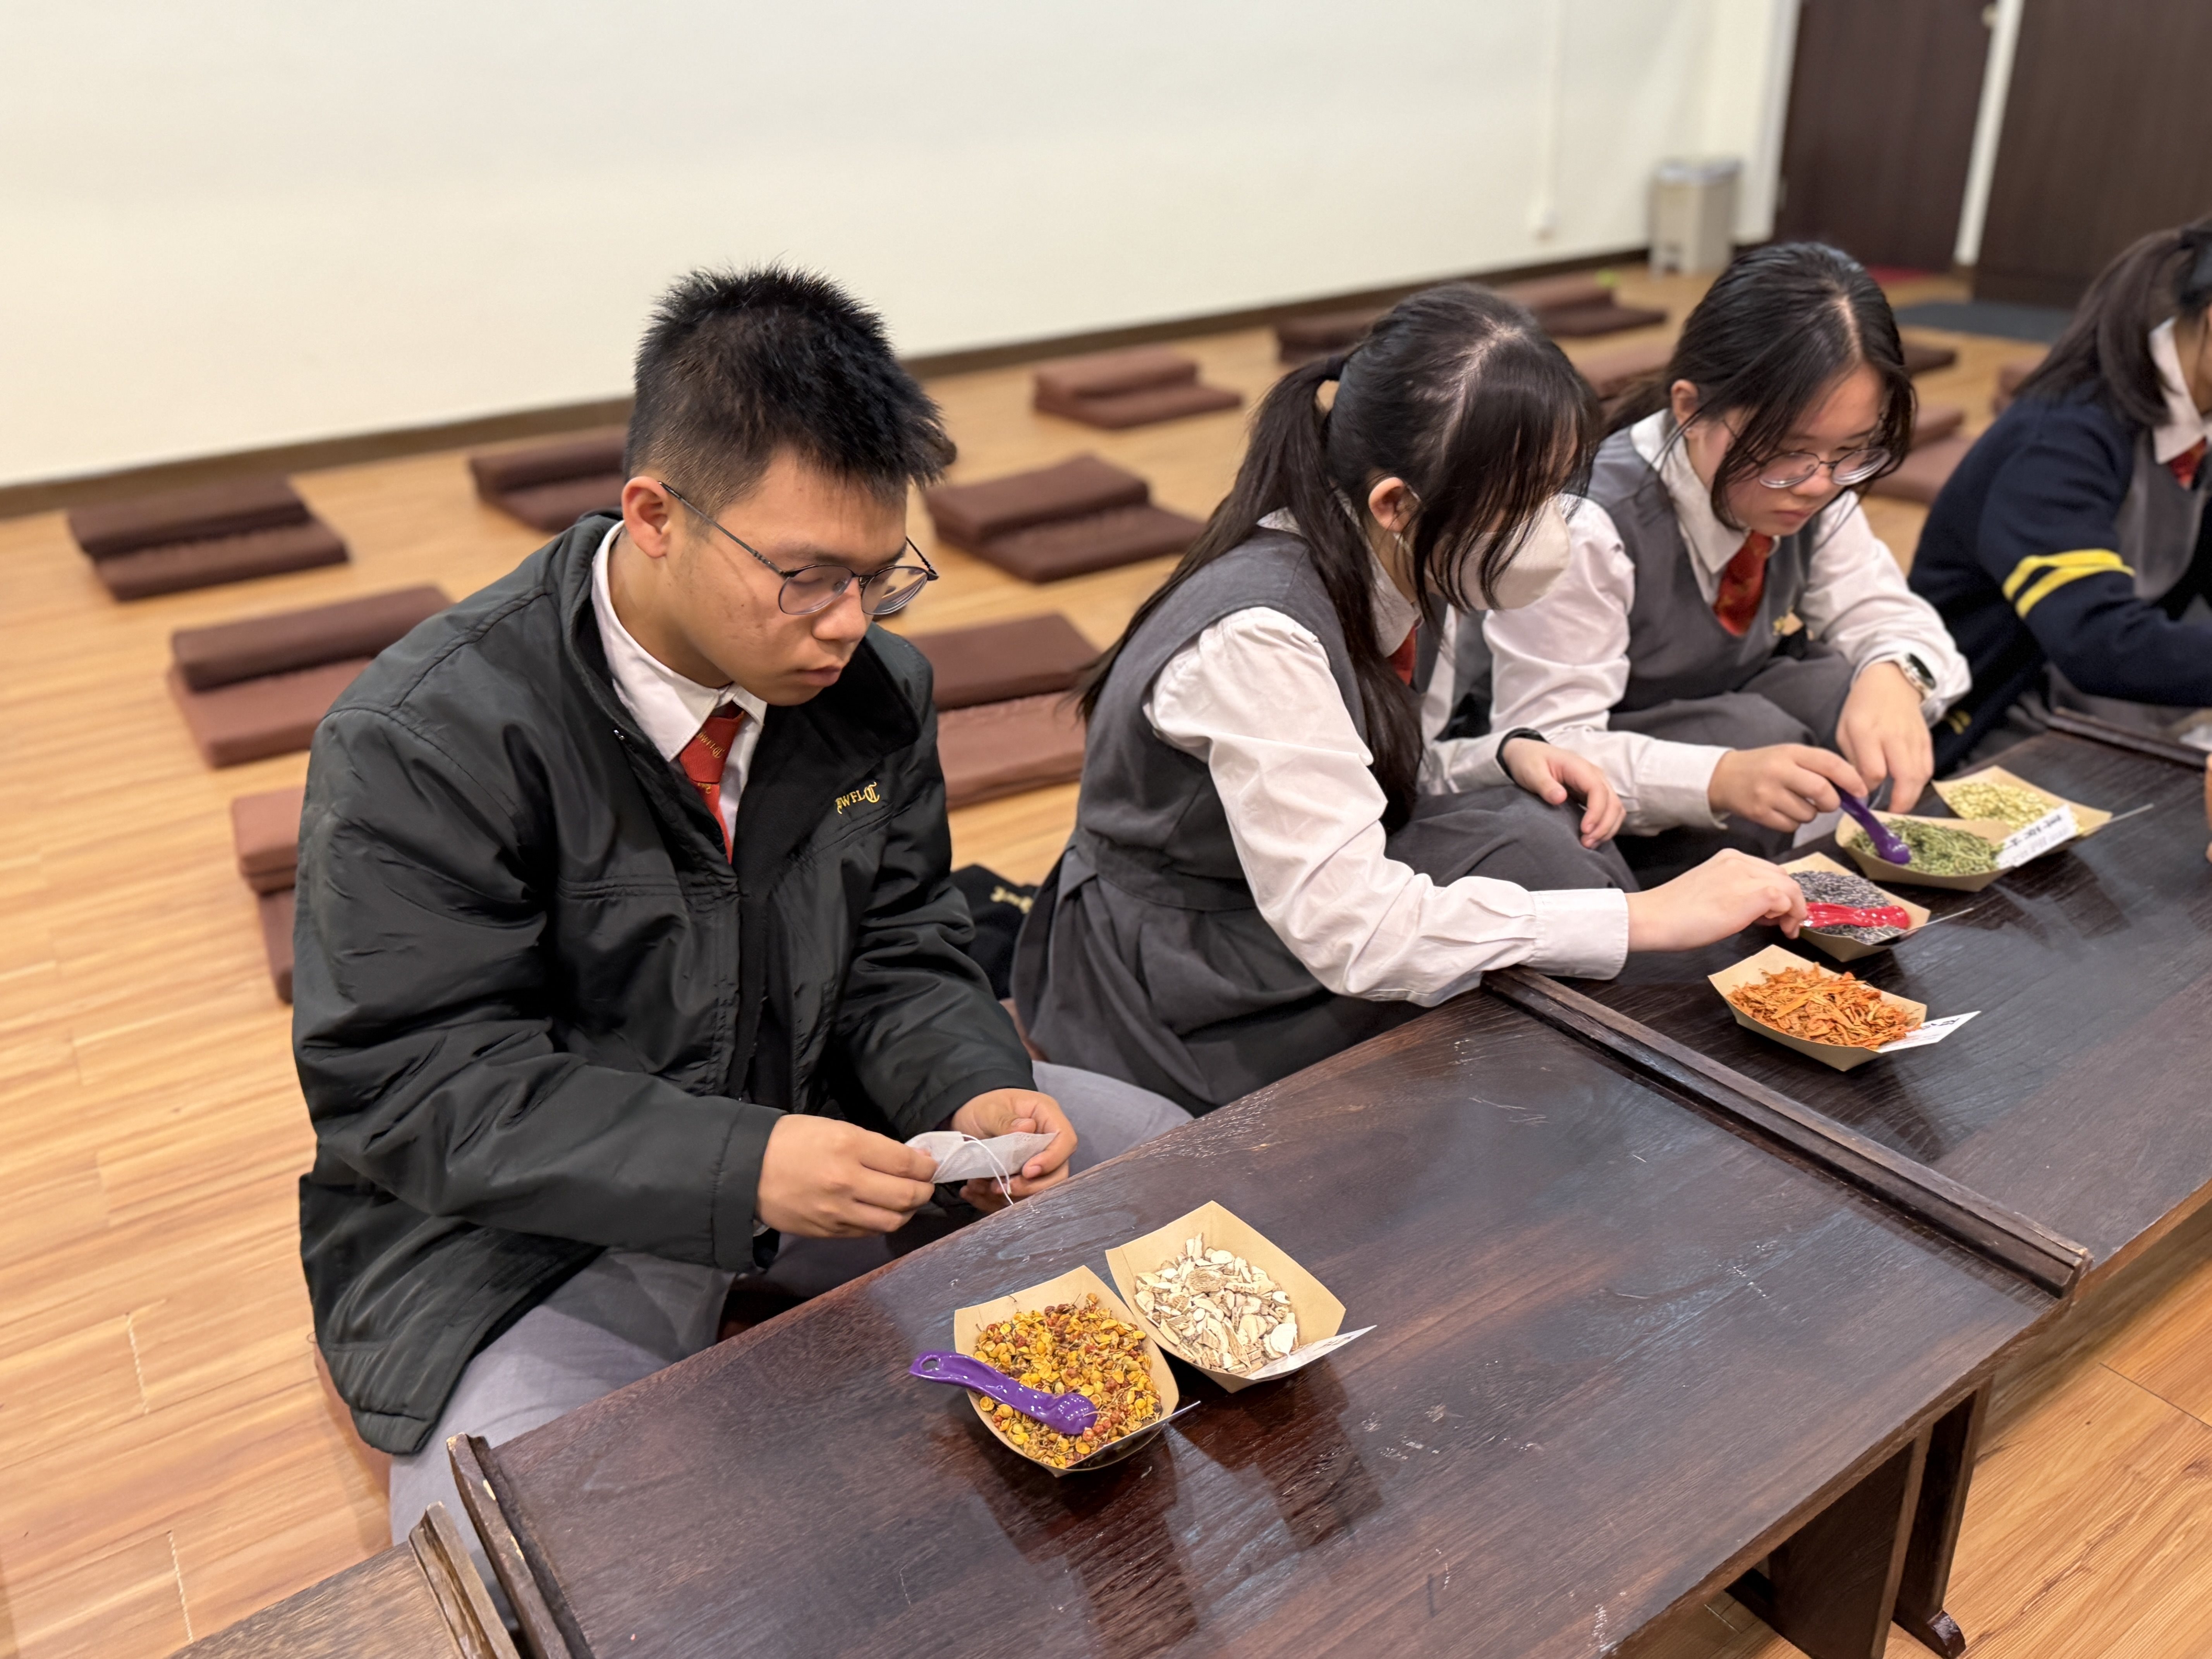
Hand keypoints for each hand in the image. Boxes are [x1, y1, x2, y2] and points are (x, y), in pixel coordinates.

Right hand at [754, 1115, 938, 1238]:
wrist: (745, 1169)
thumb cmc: (790, 1140)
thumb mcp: (834, 1128)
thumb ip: (872, 1145)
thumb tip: (909, 1159)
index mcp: (849, 1146)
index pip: (906, 1163)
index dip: (926, 1165)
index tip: (930, 1164)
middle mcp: (847, 1182)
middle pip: (906, 1196)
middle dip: (925, 1190)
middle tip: (925, 1183)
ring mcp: (837, 1211)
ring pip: (892, 1221)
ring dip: (908, 1211)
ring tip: (907, 1200)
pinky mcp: (828, 1232)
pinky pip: (868, 1231)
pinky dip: (882, 1222)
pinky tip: (881, 1211)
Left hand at [948, 1088, 1076, 1209]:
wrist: (966, 1119)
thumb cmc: (981, 1107)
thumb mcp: (988, 1110)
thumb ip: (1005, 1119)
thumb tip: (1027, 1128)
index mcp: (1047, 1117)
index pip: (1065, 1141)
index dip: (1052, 1160)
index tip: (1027, 1171)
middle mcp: (1047, 1142)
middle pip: (1058, 1173)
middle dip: (1031, 1186)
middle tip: (1004, 1187)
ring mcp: (1036, 1162)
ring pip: (1039, 1190)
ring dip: (1010, 1196)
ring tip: (981, 1186)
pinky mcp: (1022, 1180)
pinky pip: (1017, 1198)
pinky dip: (994, 1201)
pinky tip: (974, 1191)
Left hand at [1500, 736, 1624, 847]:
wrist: (1528, 754)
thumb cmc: (1529, 761)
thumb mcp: (1531, 771)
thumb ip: (1545, 785)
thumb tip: (1560, 798)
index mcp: (1580, 767)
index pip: (1599, 791)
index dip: (1596, 812)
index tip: (1584, 830)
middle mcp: (1594, 775)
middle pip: (1612, 802)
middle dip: (1604, 825)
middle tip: (1586, 843)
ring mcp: (1595, 785)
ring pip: (1615, 808)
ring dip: (1607, 828)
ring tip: (1589, 844)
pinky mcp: (1592, 795)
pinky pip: (1608, 811)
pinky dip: (1604, 826)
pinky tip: (1591, 838)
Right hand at [1624, 849, 1806, 950]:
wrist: (1652, 918)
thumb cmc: (1673, 914)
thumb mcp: (1710, 891)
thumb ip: (1735, 891)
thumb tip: (1760, 908)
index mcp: (1728, 858)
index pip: (1769, 871)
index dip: (1780, 893)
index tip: (1776, 915)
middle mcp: (1739, 861)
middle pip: (1784, 877)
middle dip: (1791, 901)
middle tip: (1782, 925)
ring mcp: (1745, 876)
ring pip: (1790, 886)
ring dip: (1794, 909)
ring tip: (1783, 929)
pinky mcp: (1751, 894)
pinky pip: (1786, 899)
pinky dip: (1789, 914)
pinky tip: (1778, 928)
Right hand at [1708, 744, 1867, 830]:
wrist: (1724, 777)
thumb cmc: (1765, 766)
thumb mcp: (1790, 755)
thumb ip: (1818, 766)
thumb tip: (1852, 788)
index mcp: (1790, 752)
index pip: (1829, 764)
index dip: (1851, 779)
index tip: (1861, 791)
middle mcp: (1779, 771)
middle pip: (1822, 791)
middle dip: (1831, 802)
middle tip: (1827, 802)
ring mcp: (1767, 793)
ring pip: (1808, 813)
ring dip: (1810, 814)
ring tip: (1797, 804)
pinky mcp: (1759, 813)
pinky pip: (1791, 827)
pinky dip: (1793, 823)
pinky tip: (1783, 811)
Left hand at [1836, 661, 1933, 811]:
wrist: (1893, 682)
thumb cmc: (1862, 707)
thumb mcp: (1845, 729)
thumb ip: (1852, 759)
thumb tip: (1859, 788)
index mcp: (1868, 732)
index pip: (1872, 771)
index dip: (1867, 788)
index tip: (1860, 795)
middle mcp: (1894, 736)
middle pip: (1904, 776)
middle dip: (1899, 801)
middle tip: (1891, 816)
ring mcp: (1914, 738)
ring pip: (1920, 774)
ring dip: (1912, 795)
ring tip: (1900, 808)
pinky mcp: (1927, 740)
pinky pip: (1928, 767)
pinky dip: (1920, 782)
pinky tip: (1910, 790)